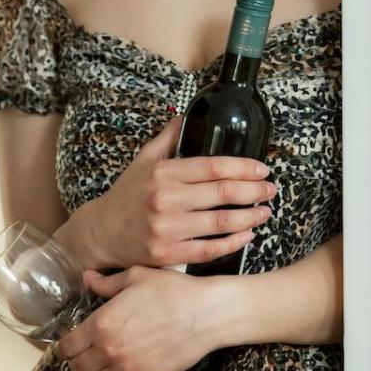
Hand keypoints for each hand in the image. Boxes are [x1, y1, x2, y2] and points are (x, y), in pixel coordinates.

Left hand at [56, 264, 223, 370]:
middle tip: (90, 353)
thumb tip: (87, 278)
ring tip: (107, 365)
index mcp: (101, 323)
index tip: (75, 341)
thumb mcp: (136, 277)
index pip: (67, 346)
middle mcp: (109, 350)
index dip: (68, 344)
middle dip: (80, 361)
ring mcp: (127, 369)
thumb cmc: (172, 291)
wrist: (206, 313)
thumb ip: (107, 283)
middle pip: (77, 369)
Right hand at [90, 114, 275, 269]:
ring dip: (249, 217)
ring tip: (264, 211)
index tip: (262, 169)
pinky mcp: (167, 254)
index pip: (213, 167)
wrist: (100, 233)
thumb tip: (184, 116)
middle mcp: (165, 200)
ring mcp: (167, 229)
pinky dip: (232, 243)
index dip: (243, 168)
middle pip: (222, 193)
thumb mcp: (142, 161)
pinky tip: (247, 235)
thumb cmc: (125, 196)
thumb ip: (166, 139)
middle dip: (254, 191)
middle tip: (270, 189)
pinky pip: (209, 250)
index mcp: (163, 173)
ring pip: (221, 223)